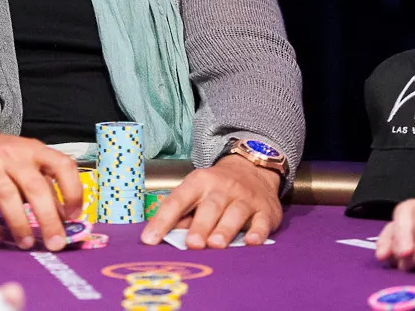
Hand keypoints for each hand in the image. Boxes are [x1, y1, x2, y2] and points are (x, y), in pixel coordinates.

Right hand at [0, 126, 81, 252]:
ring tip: (27, 244)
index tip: (74, 216)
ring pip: (8, 198)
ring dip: (20, 226)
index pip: (62, 165)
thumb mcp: (26, 162)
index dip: (73, 191)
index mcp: (33, 149)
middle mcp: (11, 155)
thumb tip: (66, 219)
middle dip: (49, 220)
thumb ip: (45, 186)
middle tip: (55, 243)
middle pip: (35, 187)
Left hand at [140, 156, 281, 248]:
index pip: (177, 201)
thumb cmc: (217, 189)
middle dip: (200, 226)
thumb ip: (182, 214)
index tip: (149, 240)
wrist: (253, 169)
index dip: (162, 220)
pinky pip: (262, 221)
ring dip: (225, 229)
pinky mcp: (265, 210)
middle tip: (192, 244)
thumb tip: (163, 236)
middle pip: (210, 206)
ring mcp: (245, 198)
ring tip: (216, 245)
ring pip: (235, 213)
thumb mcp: (196, 193)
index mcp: (198, 182)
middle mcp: (222, 188)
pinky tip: (251, 242)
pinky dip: (257, 232)